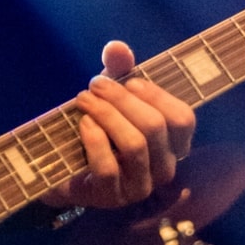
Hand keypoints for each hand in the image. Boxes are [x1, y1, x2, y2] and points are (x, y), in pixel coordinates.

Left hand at [42, 39, 196, 210]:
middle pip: (155, 127)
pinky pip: (108, 167)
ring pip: (134, 145)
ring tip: (84, 99)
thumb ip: (118, 72)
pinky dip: (94, 140)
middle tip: (95, 85)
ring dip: (106, 114)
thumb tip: (117, 47)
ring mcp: (139, 186)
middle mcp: (163, 168)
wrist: (62, 167)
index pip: (183, 118)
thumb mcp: (110, 97)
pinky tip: (82, 123)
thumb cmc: (97, 128)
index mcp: (172, 144)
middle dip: (122, 99)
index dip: (156, 95)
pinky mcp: (112, 197)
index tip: (128, 81)